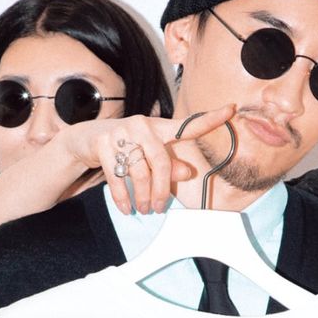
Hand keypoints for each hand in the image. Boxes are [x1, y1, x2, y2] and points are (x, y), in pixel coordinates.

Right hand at [65, 104, 235, 215]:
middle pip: (161, 161)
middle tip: (159, 208)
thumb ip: (170, 166)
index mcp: (159, 128)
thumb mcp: (149, 157)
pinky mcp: (103, 143)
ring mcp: (121, 133)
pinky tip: (127, 208)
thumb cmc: (125, 149)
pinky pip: (117, 177)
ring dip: (142, 196)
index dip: (211, 119)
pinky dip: (123, 197)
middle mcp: (142, 126)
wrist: (85, 140)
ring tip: (143, 208)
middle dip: (161, 190)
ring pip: (139, 172)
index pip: (188, 125)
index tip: (232, 109)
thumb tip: (186, 172)